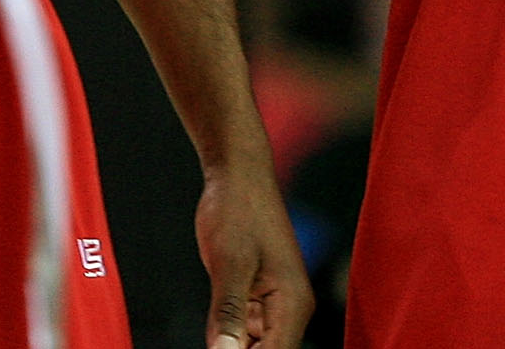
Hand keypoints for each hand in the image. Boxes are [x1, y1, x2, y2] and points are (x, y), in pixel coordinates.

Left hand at [194, 145, 310, 348]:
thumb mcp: (228, 263)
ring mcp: (273, 304)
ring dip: (230, 346)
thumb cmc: (237, 209)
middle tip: (212, 334)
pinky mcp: (256, 297)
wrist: (237, 174)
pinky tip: (211, 331)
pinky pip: (243, 331)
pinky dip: (226, 335)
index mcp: (292, 304)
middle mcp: (289, 309)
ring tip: (215, 318)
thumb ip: (228, 313)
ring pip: (252, 347)